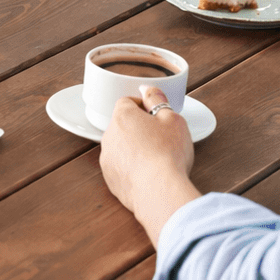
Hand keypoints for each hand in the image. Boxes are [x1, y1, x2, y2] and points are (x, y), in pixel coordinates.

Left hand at [99, 86, 200, 246]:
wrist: (159, 191)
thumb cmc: (168, 153)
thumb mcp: (172, 119)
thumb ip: (157, 100)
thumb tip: (147, 89)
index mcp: (122, 116)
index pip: (127, 102)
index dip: (143, 107)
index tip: (156, 116)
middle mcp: (109, 135)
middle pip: (123, 125)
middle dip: (139, 129)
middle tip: (161, 139)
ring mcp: (107, 158)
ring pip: (120, 147)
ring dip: (134, 149)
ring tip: (156, 159)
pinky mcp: (110, 179)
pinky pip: (121, 168)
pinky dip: (132, 169)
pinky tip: (149, 175)